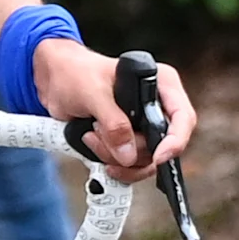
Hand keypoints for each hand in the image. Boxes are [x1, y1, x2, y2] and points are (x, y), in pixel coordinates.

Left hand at [31, 39, 198, 182]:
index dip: (175, 141)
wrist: (55, 80)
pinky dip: (112, 164)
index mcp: (161, 85)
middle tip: (98, 135)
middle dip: (130, 151)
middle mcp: (157, 108)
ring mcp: (143, 127)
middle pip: (162, 147)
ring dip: (115, 157)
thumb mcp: (93, 93)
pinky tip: (92, 145)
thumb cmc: (76, 73)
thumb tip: (129, 154)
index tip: (158, 156)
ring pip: (144, 160)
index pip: (183, 118)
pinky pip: (131, 166)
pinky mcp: (129, 142)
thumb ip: (113, 122)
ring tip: (89, 135)